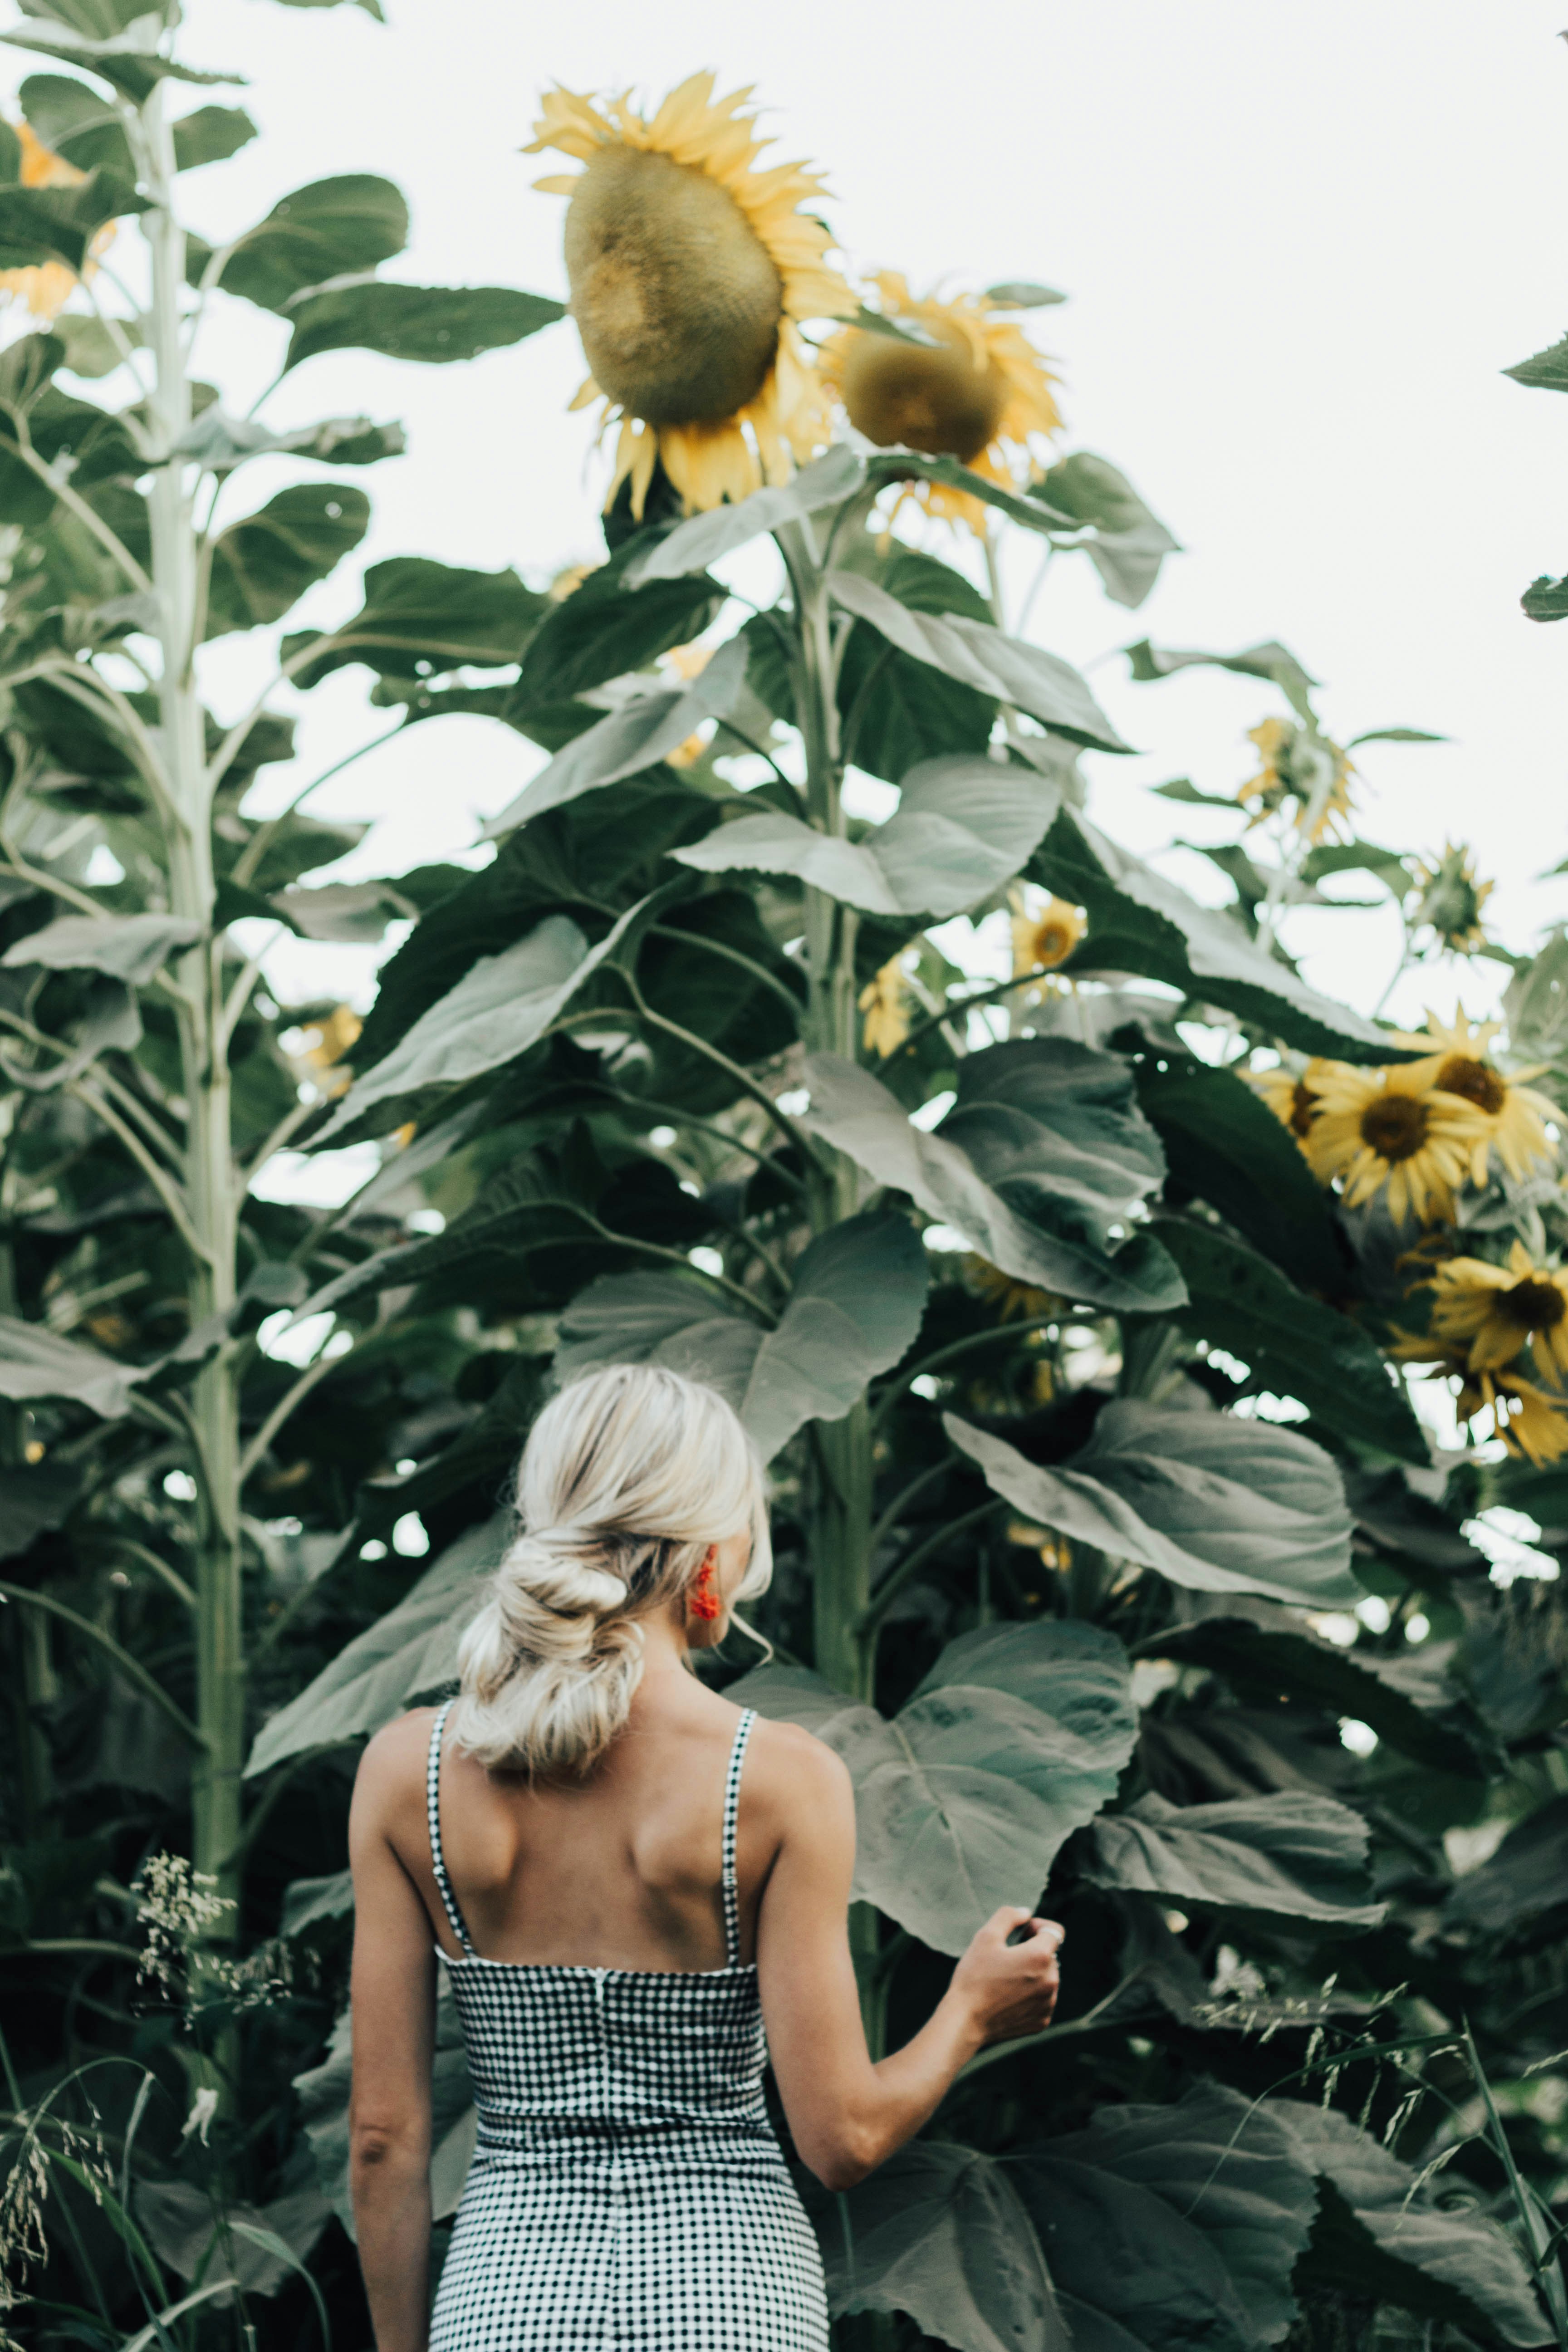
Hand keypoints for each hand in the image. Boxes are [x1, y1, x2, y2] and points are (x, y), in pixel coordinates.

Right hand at [948, 1907, 1062, 2048]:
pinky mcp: (1042, 2021)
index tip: (1021, 1934)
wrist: (965, 2021)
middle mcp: (1051, 1981)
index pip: (1055, 1932)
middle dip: (1032, 1953)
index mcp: (1041, 1956)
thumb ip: (1009, 1916)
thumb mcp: (986, 1937)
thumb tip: (1026, 1913)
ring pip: (1047, 1979)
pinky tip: (1008, 1998)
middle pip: (1050, 1956)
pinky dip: (1030, 1996)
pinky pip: (1042, 2001)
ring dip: (1033, 1975)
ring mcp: (1048, 2004)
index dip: (1037, 1927)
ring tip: (1005, 1981)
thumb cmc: (974, 1976)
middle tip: (1006, 1960)